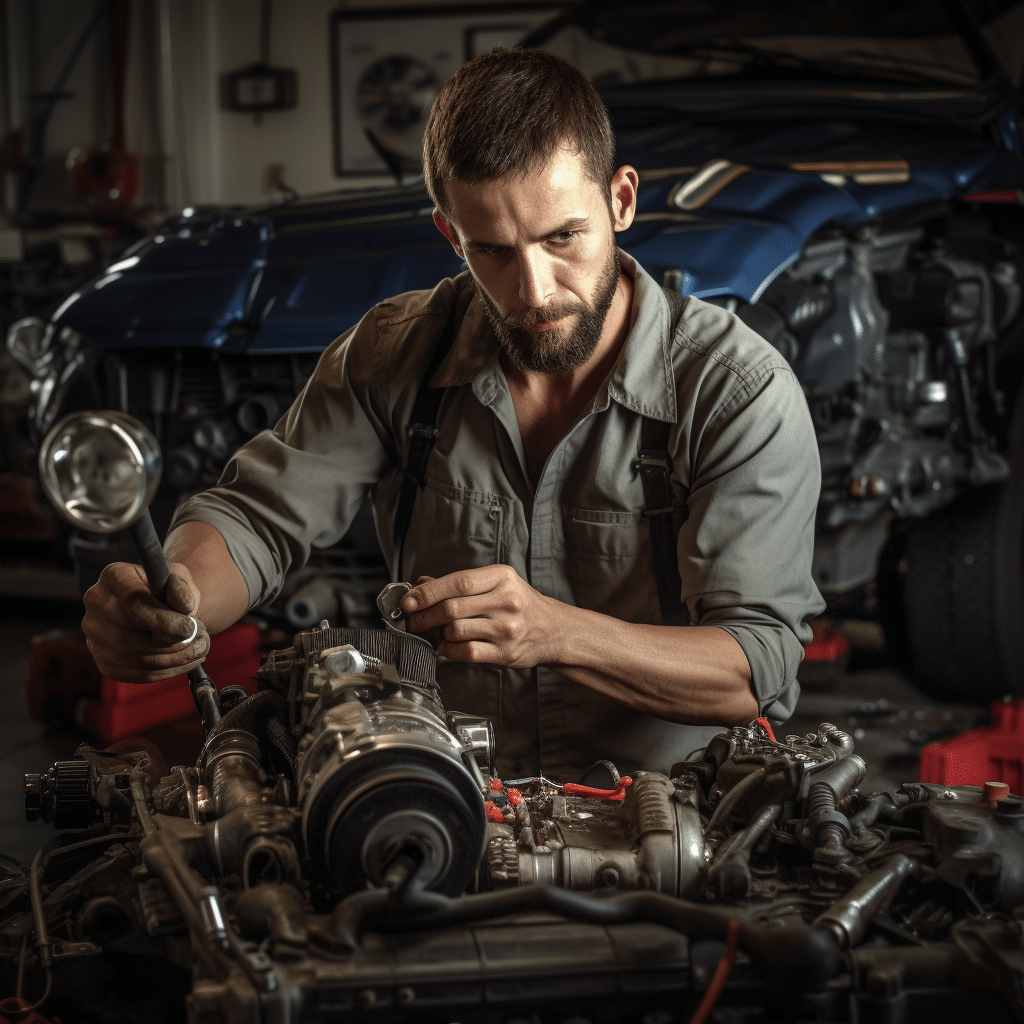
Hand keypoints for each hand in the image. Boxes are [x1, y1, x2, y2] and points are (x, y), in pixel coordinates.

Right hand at [82, 561, 209, 683]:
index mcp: (113, 577)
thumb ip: (181, 588)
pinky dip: (168, 671)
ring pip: (138, 659)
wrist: (159, 604)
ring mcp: (95, 636)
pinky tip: (187, 660)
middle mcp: (96, 606)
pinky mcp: (104, 661)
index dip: (164, 619)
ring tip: (199, 647)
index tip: (190, 627)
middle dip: (175, 643)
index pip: (133, 602)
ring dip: (176, 659)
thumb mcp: (179, 577)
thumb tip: (184, 607)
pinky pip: (138, 675)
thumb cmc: (168, 588)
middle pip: (133, 637)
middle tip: (201, 638)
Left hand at [401, 565, 561, 667]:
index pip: (457, 582)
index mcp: (502, 577)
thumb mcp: (496, 583)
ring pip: (455, 630)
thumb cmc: (520, 604)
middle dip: (423, 616)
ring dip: (438, 633)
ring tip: (438, 632)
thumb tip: (422, 585)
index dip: (427, 592)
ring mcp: (507, 628)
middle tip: (411, 620)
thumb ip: (459, 584)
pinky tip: (449, 646)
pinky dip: (449, 650)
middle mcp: (506, 601)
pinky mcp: (505, 652)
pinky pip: (465, 652)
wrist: (553, 630)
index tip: (408, 601)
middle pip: (452, 608)